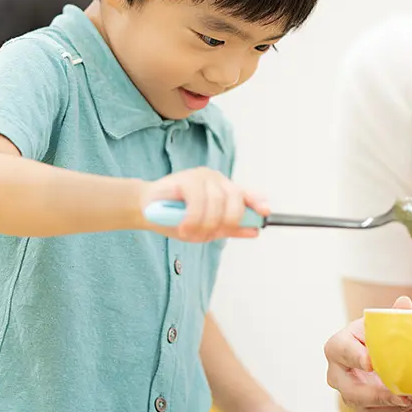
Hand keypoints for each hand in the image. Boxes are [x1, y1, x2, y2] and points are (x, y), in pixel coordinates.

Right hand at [139, 167, 266, 241]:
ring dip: (203, 224)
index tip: (265, 212)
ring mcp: (203, 177)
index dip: (256, 203)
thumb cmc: (176, 218)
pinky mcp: (187, 178)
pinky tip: (183, 226)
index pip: (245, 195)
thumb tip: (255, 230)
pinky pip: (199, 202)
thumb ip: (229, 228)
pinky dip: (192, 219)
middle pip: (235, 200)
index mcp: (224, 191)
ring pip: (217, 203)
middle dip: (225, 222)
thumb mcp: (206, 228)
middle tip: (206, 234)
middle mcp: (217, 181)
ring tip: (188, 231)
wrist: (146, 210)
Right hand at [325, 296, 411, 411]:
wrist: (378, 357)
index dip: (355, 357)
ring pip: (368, 411)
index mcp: (336, 347)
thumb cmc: (377, 336)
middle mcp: (337, 376)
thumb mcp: (381, 324)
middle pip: (352, 391)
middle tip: (403, 395)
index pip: (341, 351)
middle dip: (378, 395)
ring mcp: (349, 399)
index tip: (371, 362)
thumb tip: (404, 303)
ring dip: (395, 408)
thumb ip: (393, 316)